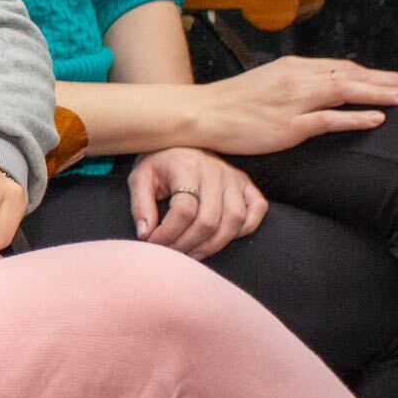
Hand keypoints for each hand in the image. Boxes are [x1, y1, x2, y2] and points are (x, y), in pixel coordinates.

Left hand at [127, 146, 265, 257]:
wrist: (183, 142)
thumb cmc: (160, 164)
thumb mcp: (140, 177)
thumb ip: (140, 205)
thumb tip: (145, 234)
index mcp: (186, 167)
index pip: (184, 210)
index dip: (168, 233)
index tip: (154, 244)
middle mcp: (215, 172)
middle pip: (209, 220)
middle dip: (188, 244)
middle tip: (172, 254)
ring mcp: (235, 178)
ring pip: (234, 220)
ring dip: (214, 244)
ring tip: (192, 254)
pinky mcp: (248, 184)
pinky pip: (257, 210)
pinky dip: (244, 229)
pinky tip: (220, 238)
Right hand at [194, 55, 397, 155]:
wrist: (199, 114)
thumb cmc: (231, 104)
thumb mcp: (269, 85)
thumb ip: (298, 85)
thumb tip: (325, 90)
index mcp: (295, 69)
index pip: (346, 68)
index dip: (378, 74)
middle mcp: (299, 79)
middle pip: (355, 75)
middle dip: (392, 79)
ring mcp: (294, 102)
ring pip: (348, 91)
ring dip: (382, 93)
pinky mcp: (288, 125)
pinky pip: (329, 119)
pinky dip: (356, 117)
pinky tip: (377, 117)